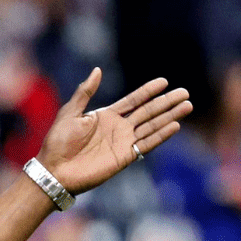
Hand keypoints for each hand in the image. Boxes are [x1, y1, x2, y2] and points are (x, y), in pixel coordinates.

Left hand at [37, 68, 192, 193]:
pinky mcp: (124, 157)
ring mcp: (123, 142)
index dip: (148, 91)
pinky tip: (174, 126)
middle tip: (185, 92)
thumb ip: (85, 92)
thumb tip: (97, 70)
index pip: (133, 100)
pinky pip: (146, 144)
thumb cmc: (57, 142)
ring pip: (152, 126)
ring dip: (169, 116)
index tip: (164, 81)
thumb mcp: (70, 113)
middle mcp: (118, 128)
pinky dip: (160, 136)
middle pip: (148, 111)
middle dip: (166, 102)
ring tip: (187, 106)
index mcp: (106, 116)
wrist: (54, 170)